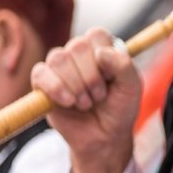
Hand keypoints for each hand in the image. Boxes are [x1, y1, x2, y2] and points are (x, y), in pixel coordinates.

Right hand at [32, 28, 141, 172]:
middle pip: (77, 46)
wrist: (104, 137)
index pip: (96, 35)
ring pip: (58, 58)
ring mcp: (59, 67)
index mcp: (101, 49)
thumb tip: (101, 53)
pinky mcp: (42, 83)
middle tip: (99, 96)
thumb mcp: (132, 88)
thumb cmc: (119, 109)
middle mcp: (78, 54)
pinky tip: (68, 102)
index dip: (103, 57)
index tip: (111, 79)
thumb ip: (124, 66)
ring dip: (76, 85)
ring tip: (86, 103)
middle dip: (91, 76)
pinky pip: (40, 73)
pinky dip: (56, 88)